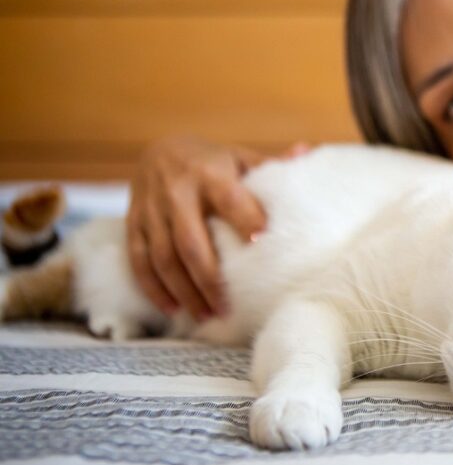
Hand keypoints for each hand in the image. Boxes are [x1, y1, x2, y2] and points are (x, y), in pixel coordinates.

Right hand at [125, 136, 306, 319]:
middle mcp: (177, 191)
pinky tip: (173, 309)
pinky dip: (154, 288)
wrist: (158, 149)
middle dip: (209, 278)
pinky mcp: (133, 223)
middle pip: (190, 242)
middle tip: (228, 307)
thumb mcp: (239, 158)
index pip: (229, 199)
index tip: (260, 244)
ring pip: (163, 257)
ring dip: (184, 291)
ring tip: (206, 314)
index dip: (244, 219)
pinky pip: (139, 261)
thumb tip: (307, 151)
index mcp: (210, 172)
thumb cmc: (212, 161)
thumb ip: (270, 164)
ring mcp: (151, 209)